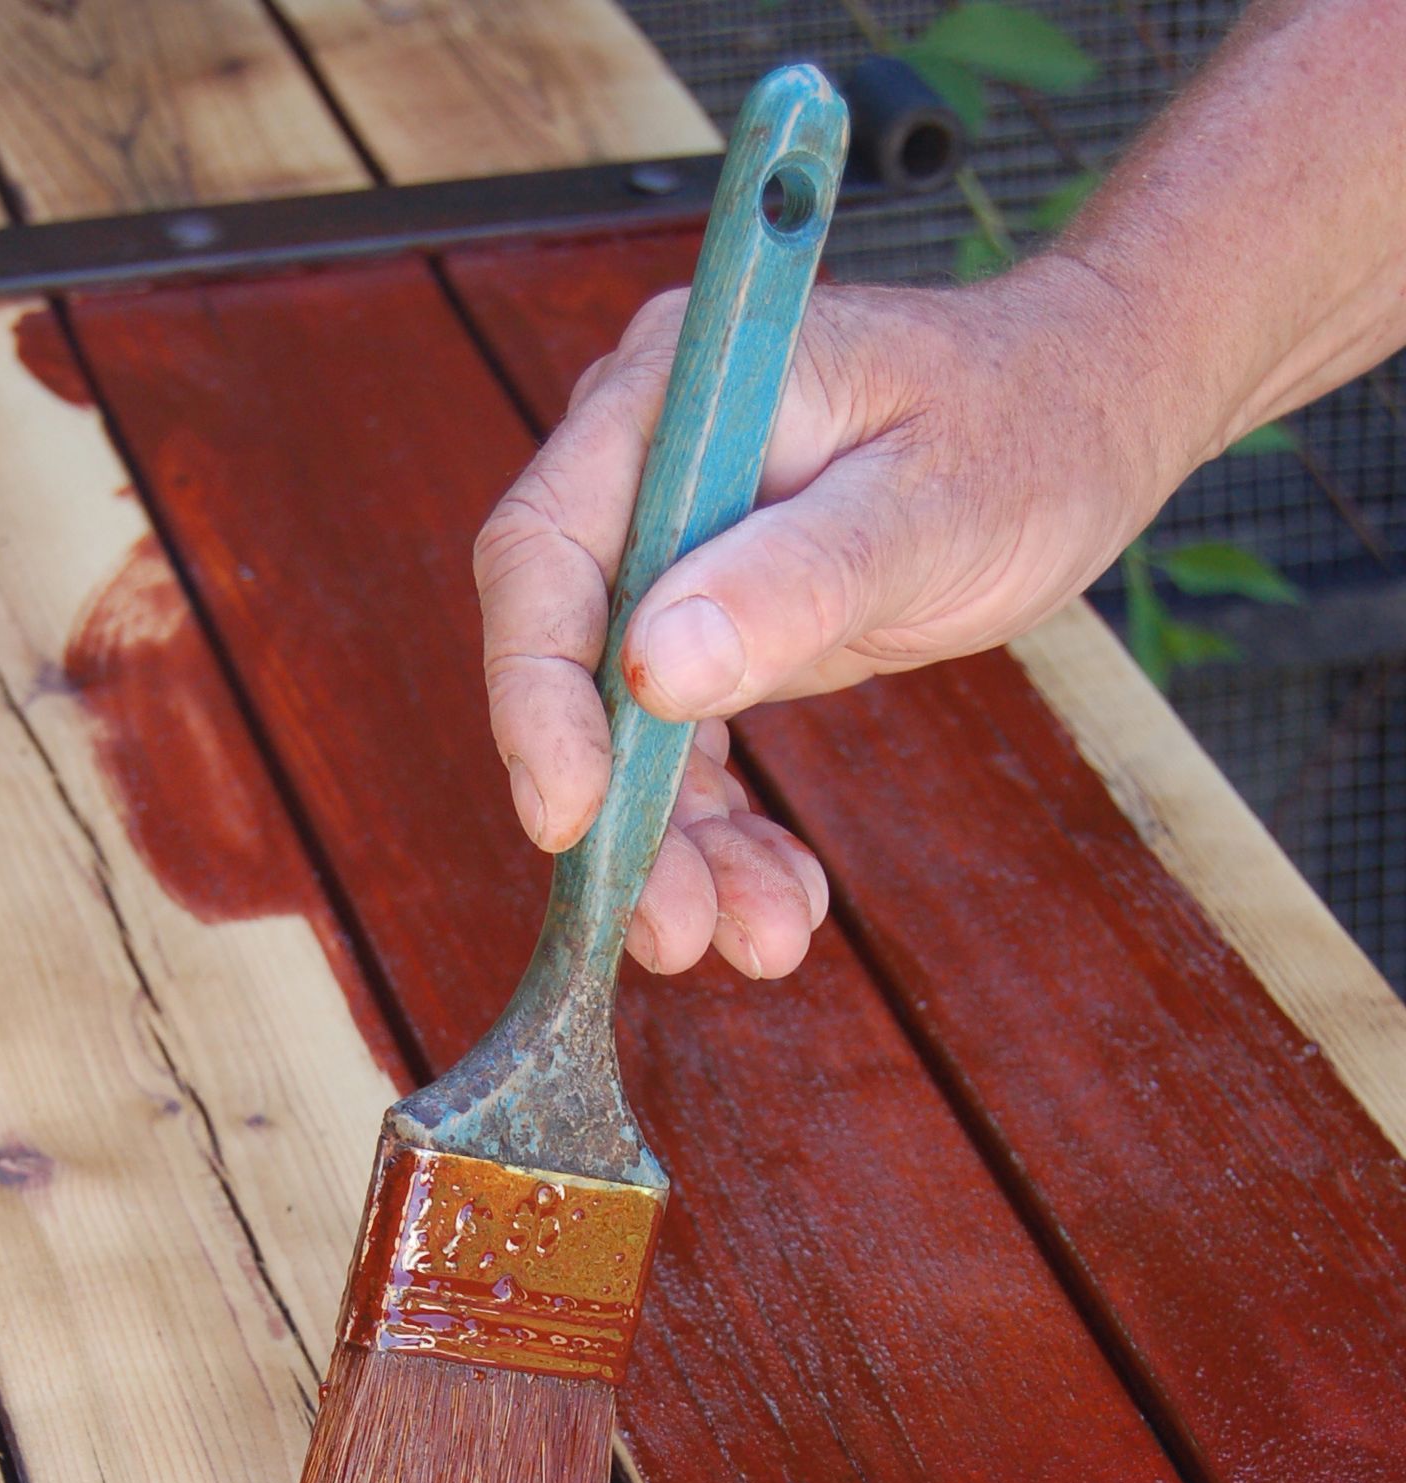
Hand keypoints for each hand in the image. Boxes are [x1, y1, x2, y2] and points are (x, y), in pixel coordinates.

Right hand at [474, 251, 1169, 978]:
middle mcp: (644, 477)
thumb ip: (797, 580)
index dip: (538, 694)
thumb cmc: (1024, 427)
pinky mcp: (712, 629)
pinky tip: (781, 901)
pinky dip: (728, 837)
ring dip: (680, 854)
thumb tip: (653, 671)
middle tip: (675, 931)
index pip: (543, 554)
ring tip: (763, 941)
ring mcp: (673, 559)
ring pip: (627, 734)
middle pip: (570, 663)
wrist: (1086, 418)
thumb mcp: (930, 506)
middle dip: (618, 812)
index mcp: (666, 399)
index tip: (568, 818)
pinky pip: (686, 753)